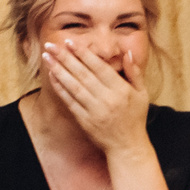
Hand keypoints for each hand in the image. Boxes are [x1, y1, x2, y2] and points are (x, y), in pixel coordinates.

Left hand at [42, 38, 152, 156]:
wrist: (127, 146)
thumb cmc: (135, 118)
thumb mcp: (142, 93)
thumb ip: (134, 72)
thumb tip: (126, 52)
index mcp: (121, 90)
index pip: (99, 67)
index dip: (83, 53)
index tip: (70, 42)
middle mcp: (107, 99)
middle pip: (82, 74)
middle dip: (65, 58)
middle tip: (51, 45)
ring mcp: (94, 110)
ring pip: (73, 86)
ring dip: (58, 70)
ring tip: (47, 58)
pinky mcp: (85, 120)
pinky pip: (70, 101)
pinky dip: (60, 88)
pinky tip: (52, 76)